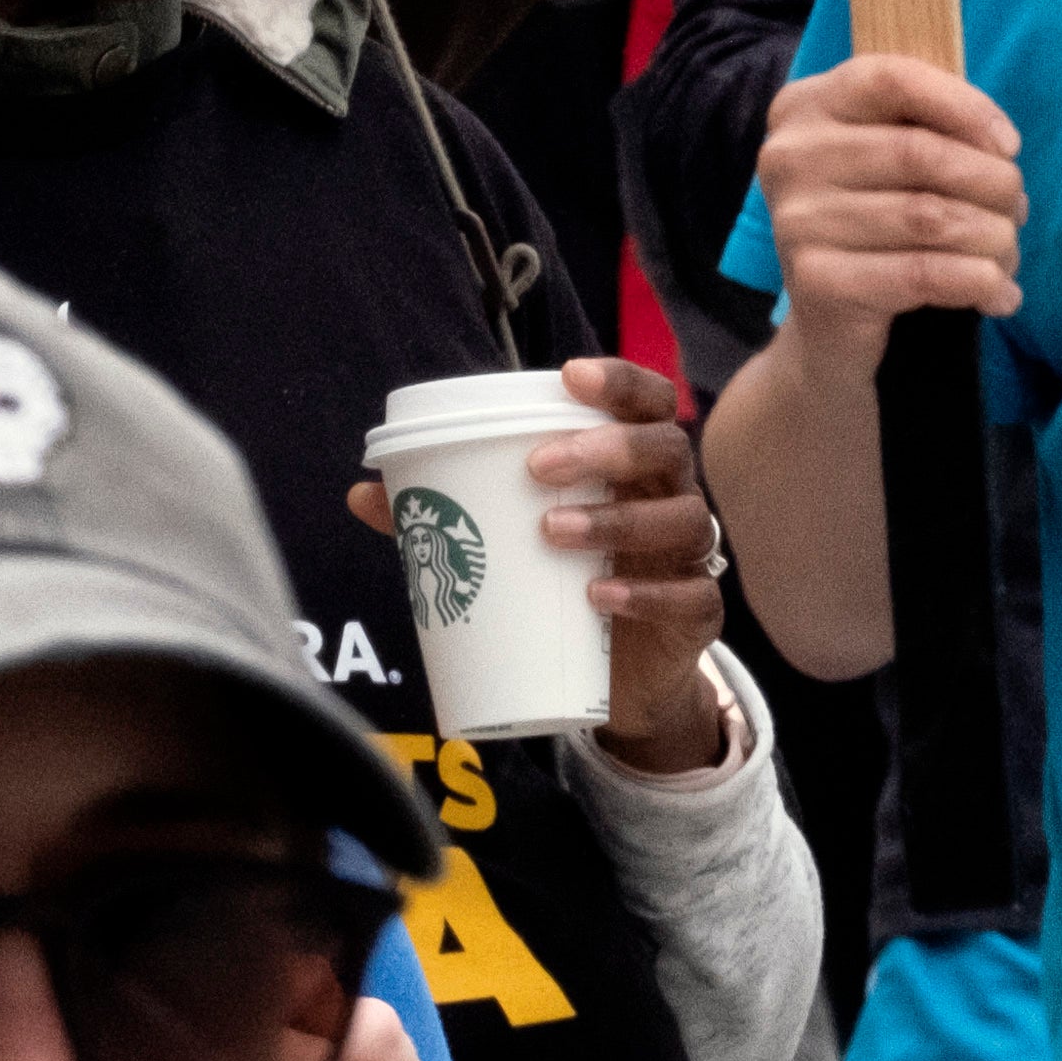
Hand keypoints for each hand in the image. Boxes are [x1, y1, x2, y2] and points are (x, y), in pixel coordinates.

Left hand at [363, 359, 725, 757]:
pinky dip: (646, 595)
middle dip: (605, 448)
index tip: (570, 377)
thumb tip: (361, 494)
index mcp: (634, 465)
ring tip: (551, 532)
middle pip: (665, 448)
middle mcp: (671, 497)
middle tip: (538, 466)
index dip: (620, 381)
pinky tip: (598, 597)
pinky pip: (691, 596)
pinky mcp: (700, 615)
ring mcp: (691, 556)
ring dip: (615, 521)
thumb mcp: (511, 542)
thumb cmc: (564, 583)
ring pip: (681, 518)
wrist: (617, 683)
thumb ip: (447, 513)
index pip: (648, 403)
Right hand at [757, 50, 1025, 330]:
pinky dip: (978, 282)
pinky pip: (921, 274)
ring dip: (993, 237)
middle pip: (919, 151)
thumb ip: (937, 130)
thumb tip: (1002, 149)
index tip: (1010, 146)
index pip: (893, 79)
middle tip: (1016, 212)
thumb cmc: (878, 220)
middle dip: (992, 183)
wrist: (829, 319)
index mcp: (807, 106)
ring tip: (1008, 254)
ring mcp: (796, 220)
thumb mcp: (895, 158)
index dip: (965, 107)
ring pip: (929, 216)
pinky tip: (1000, 294)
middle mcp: (788, 156)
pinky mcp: (814, 281)